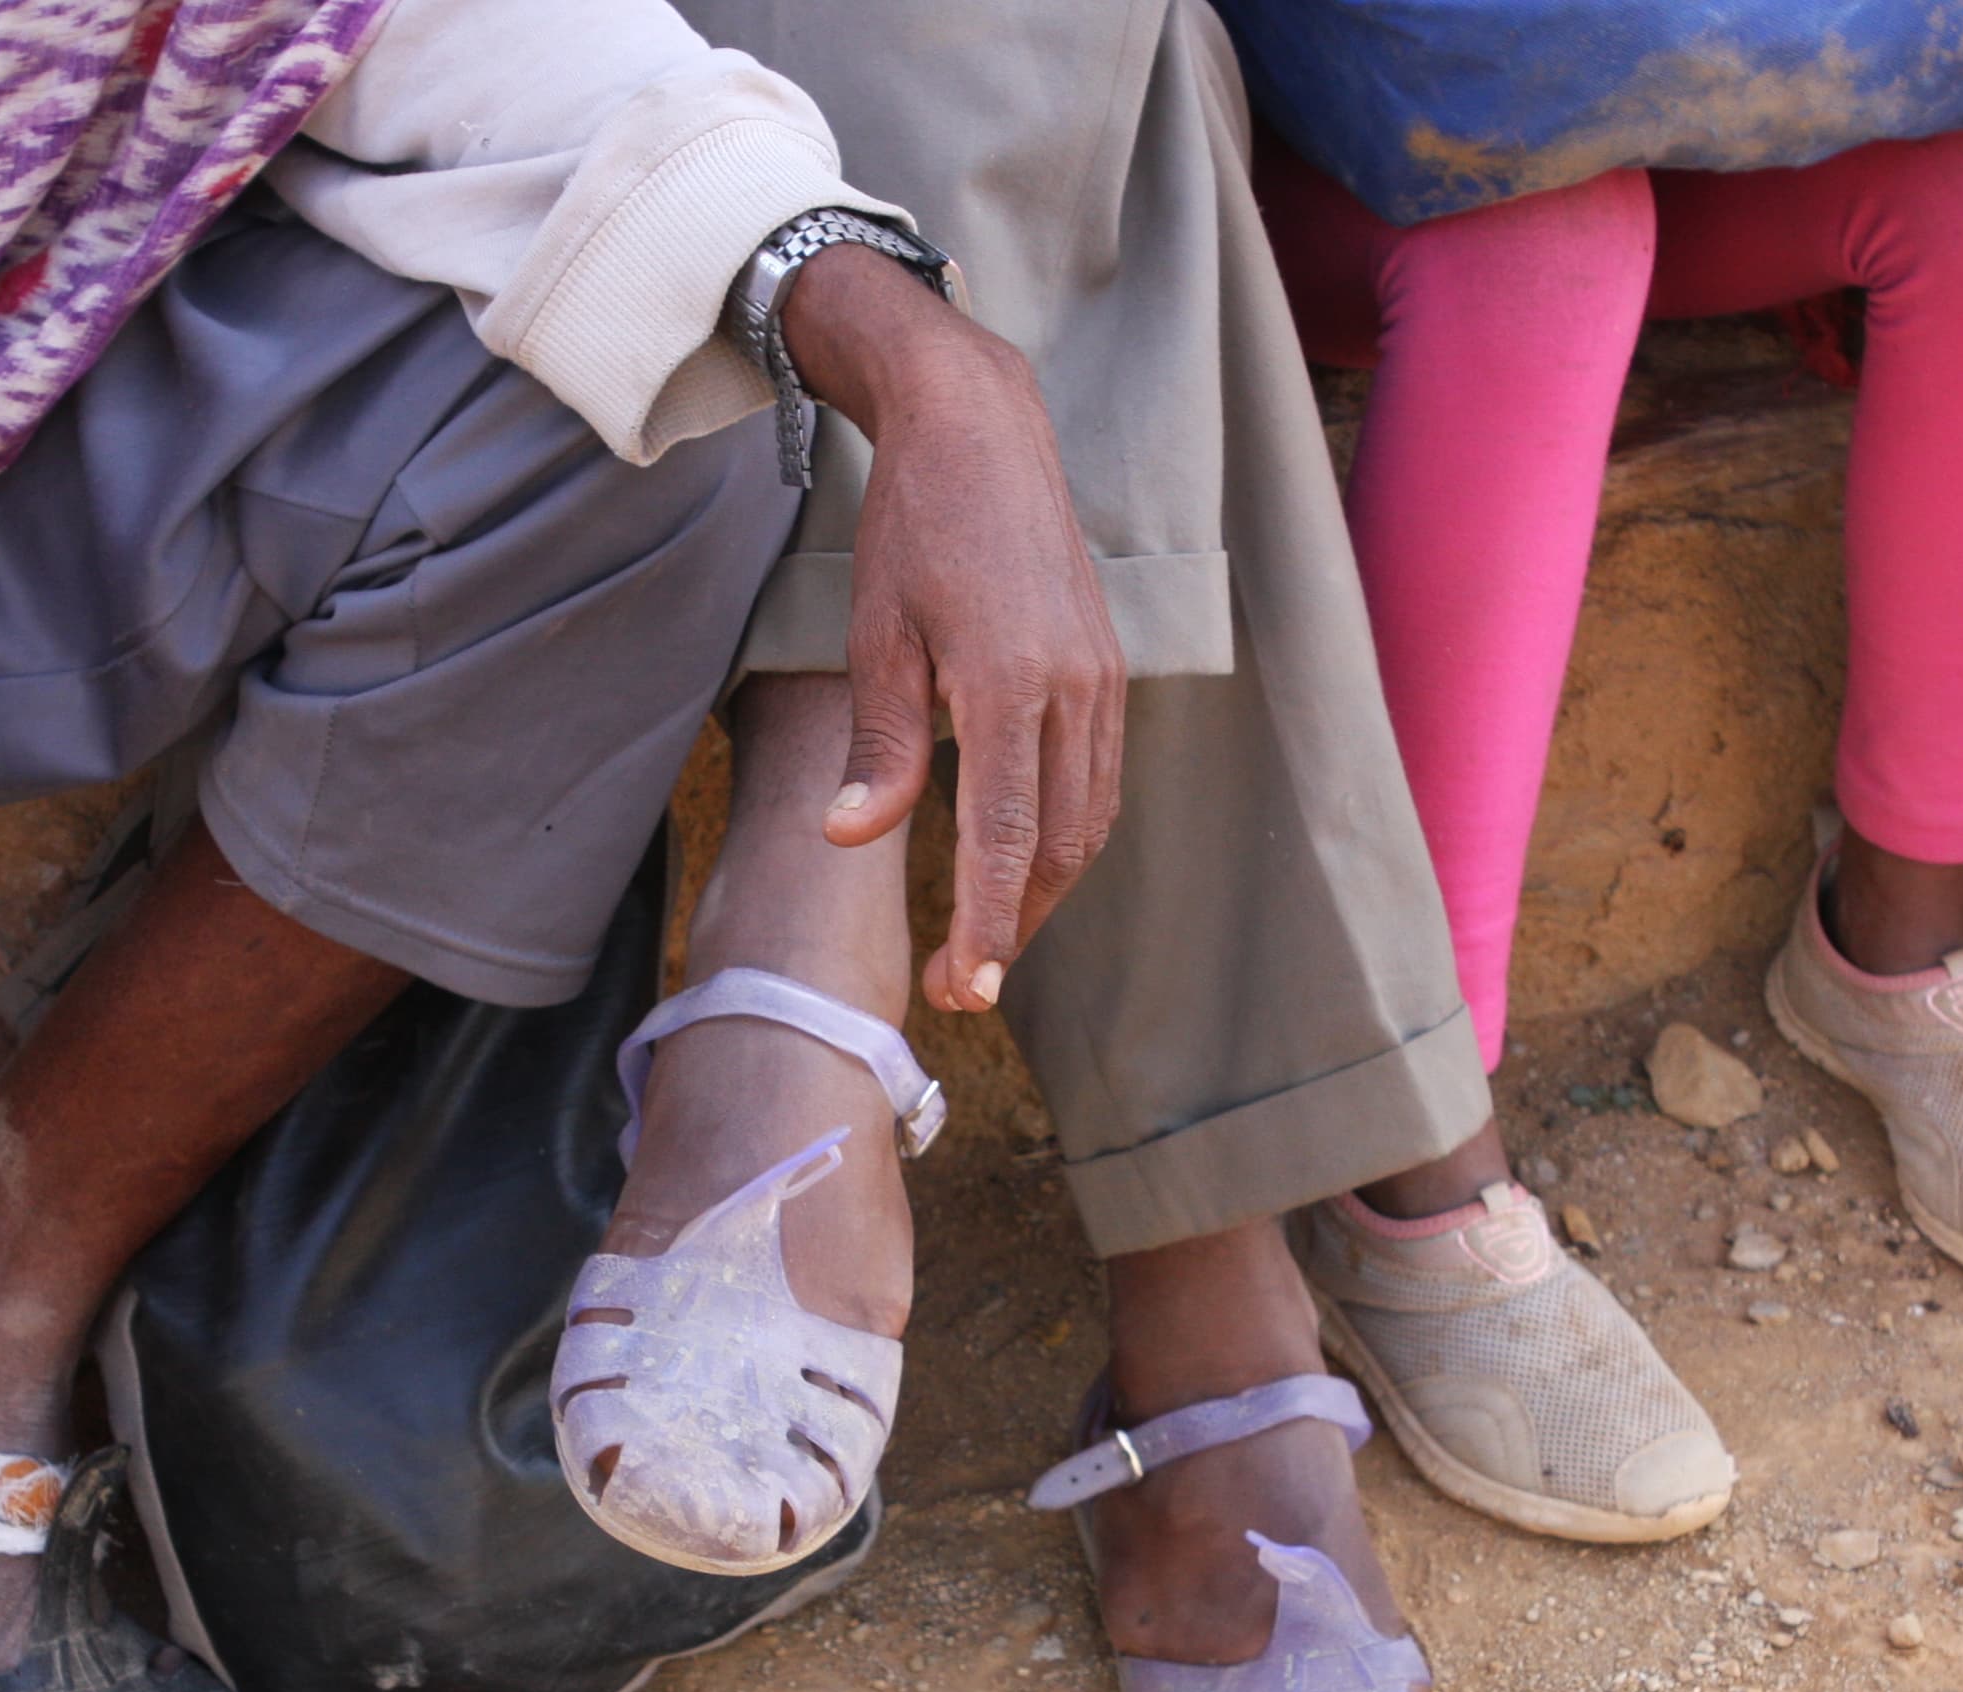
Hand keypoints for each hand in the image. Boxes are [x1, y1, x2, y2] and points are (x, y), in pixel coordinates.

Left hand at [776, 243, 1124, 1013]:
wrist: (983, 430)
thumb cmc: (916, 528)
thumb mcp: (877, 636)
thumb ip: (879, 746)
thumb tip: (852, 838)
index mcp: (1010, 682)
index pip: (1008, 837)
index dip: (991, 923)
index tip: (970, 990)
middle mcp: (1073, 688)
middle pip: (1060, 847)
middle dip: (1016, 926)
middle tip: (963, 987)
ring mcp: (1103, 679)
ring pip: (1088, 821)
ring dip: (1044, 892)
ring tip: (989, 941)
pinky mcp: (1109, 671)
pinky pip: (1097, 779)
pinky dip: (1065, 838)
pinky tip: (1024, 864)